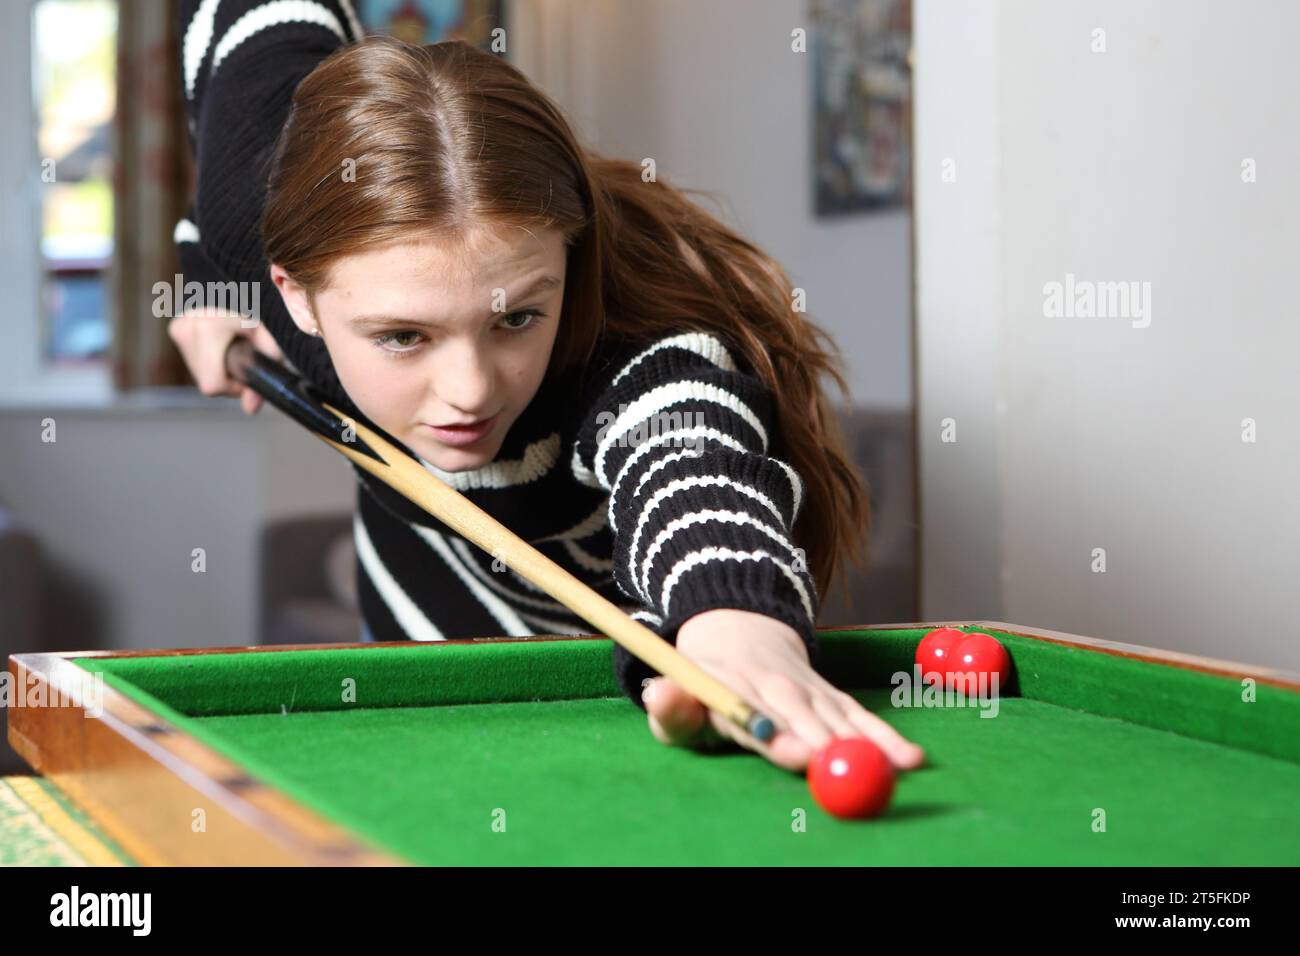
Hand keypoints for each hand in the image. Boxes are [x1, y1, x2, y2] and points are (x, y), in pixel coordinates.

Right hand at [167, 309, 285, 413]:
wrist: (236, 283)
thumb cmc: (259, 310)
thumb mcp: (269, 341)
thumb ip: (263, 374)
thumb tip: (250, 409)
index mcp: (208, 329)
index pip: (213, 386)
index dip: (233, 388)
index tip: (247, 375)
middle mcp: (187, 328)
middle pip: (207, 381)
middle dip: (228, 378)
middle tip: (244, 359)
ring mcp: (178, 328)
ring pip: (200, 373)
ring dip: (218, 369)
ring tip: (233, 347)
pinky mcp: (176, 329)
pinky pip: (195, 360)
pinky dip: (210, 360)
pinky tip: (221, 344)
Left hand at [643, 608, 924, 772]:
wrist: (738, 628)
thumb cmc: (704, 680)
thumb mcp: (677, 690)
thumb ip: (670, 706)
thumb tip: (663, 694)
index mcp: (730, 685)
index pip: (746, 707)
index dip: (768, 728)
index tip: (789, 750)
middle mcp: (773, 685)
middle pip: (799, 714)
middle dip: (820, 739)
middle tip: (839, 764)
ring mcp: (806, 688)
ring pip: (835, 714)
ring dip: (863, 740)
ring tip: (890, 767)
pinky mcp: (831, 694)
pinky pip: (860, 716)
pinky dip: (883, 734)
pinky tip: (908, 756)